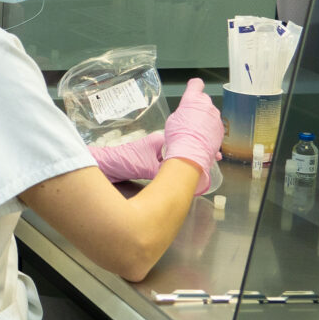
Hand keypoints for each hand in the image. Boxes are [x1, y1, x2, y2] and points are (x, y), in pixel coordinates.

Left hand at [91, 129, 211, 194]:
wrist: (103, 166)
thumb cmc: (122, 161)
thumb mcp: (146, 167)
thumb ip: (165, 172)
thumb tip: (183, 178)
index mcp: (159, 141)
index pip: (184, 142)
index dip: (199, 148)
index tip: (215, 154)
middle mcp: (158, 146)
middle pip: (182, 149)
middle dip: (197, 155)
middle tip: (214, 160)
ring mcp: (153, 155)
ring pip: (175, 158)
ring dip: (187, 163)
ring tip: (204, 168)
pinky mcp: (148, 164)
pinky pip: (167, 166)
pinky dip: (176, 170)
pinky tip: (184, 177)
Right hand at [160, 79, 223, 180]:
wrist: (190, 153)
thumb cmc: (178, 136)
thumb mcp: (173, 119)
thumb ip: (183, 111)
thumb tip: (187, 114)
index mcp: (192, 99)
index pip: (196, 84)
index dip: (194, 86)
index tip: (193, 89)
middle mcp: (207, 106)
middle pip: (204, 101)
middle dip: (198, 108)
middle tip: (189, 119)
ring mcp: (216, 118)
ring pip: (210, 115)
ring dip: (204, 121)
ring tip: (193, 133)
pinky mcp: (220, 130)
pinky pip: (214, 128)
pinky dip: (209, 132)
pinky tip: (200, 140)